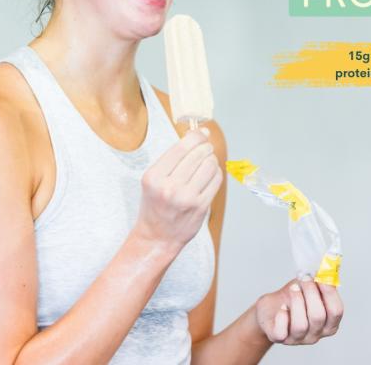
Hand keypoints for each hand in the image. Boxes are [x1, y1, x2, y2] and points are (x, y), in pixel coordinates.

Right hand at [133, 128, 222, 250]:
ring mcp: (186, 198)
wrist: (156, 237)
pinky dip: (216, 173)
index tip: (202, 133)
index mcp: (154, 177)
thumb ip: (174, 157)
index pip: (182, 148)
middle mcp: (169, 187)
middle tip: (205, 148)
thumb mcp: (154, 179)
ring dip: (212, 159)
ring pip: (210, 165)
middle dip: (205, 147)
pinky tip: (210, 175)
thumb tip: (201, 133)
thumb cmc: (155, 204)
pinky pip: (216, 180)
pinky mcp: (200, 207)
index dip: (196, 136)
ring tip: (207, 162)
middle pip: (198, 155)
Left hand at [255, 276, 342, 344]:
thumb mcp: (311, 287)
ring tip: (293, 288)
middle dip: (311, 292)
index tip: (321, 274)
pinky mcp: (279, 337)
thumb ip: (322, 278)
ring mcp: (298, 339)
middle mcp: (316, 334)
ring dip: (297, 300)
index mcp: (329, 323)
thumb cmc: (294, 297)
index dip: (330, 291)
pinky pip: (281, 332)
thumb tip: (329, 262)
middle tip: (304, 277)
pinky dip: (282, 316)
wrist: (272, 308)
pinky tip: (282, 307)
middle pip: (318, 316)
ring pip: (301, 324)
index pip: (336, 311)